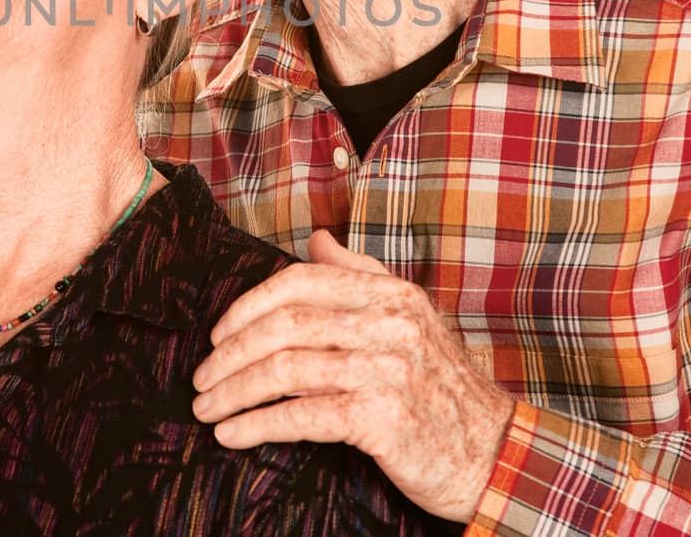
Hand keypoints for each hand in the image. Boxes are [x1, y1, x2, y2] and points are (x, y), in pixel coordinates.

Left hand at [192, 230, 514, 521]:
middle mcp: (388, 323)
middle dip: (229, 353)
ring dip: (233, 392)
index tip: (217, 334)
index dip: (247, 305)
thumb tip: (317, 239)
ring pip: (284, 370)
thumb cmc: (440, 387)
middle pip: (284, 326)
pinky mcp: (380, 419)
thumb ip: (361, 274)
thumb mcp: (410, 317)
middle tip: (201, 378)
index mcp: (389, 293)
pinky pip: (301, 416)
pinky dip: (257, 425)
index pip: (300, 281)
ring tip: (206, 410)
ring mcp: (385, 370)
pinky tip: (233, 436)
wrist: (489, 451)